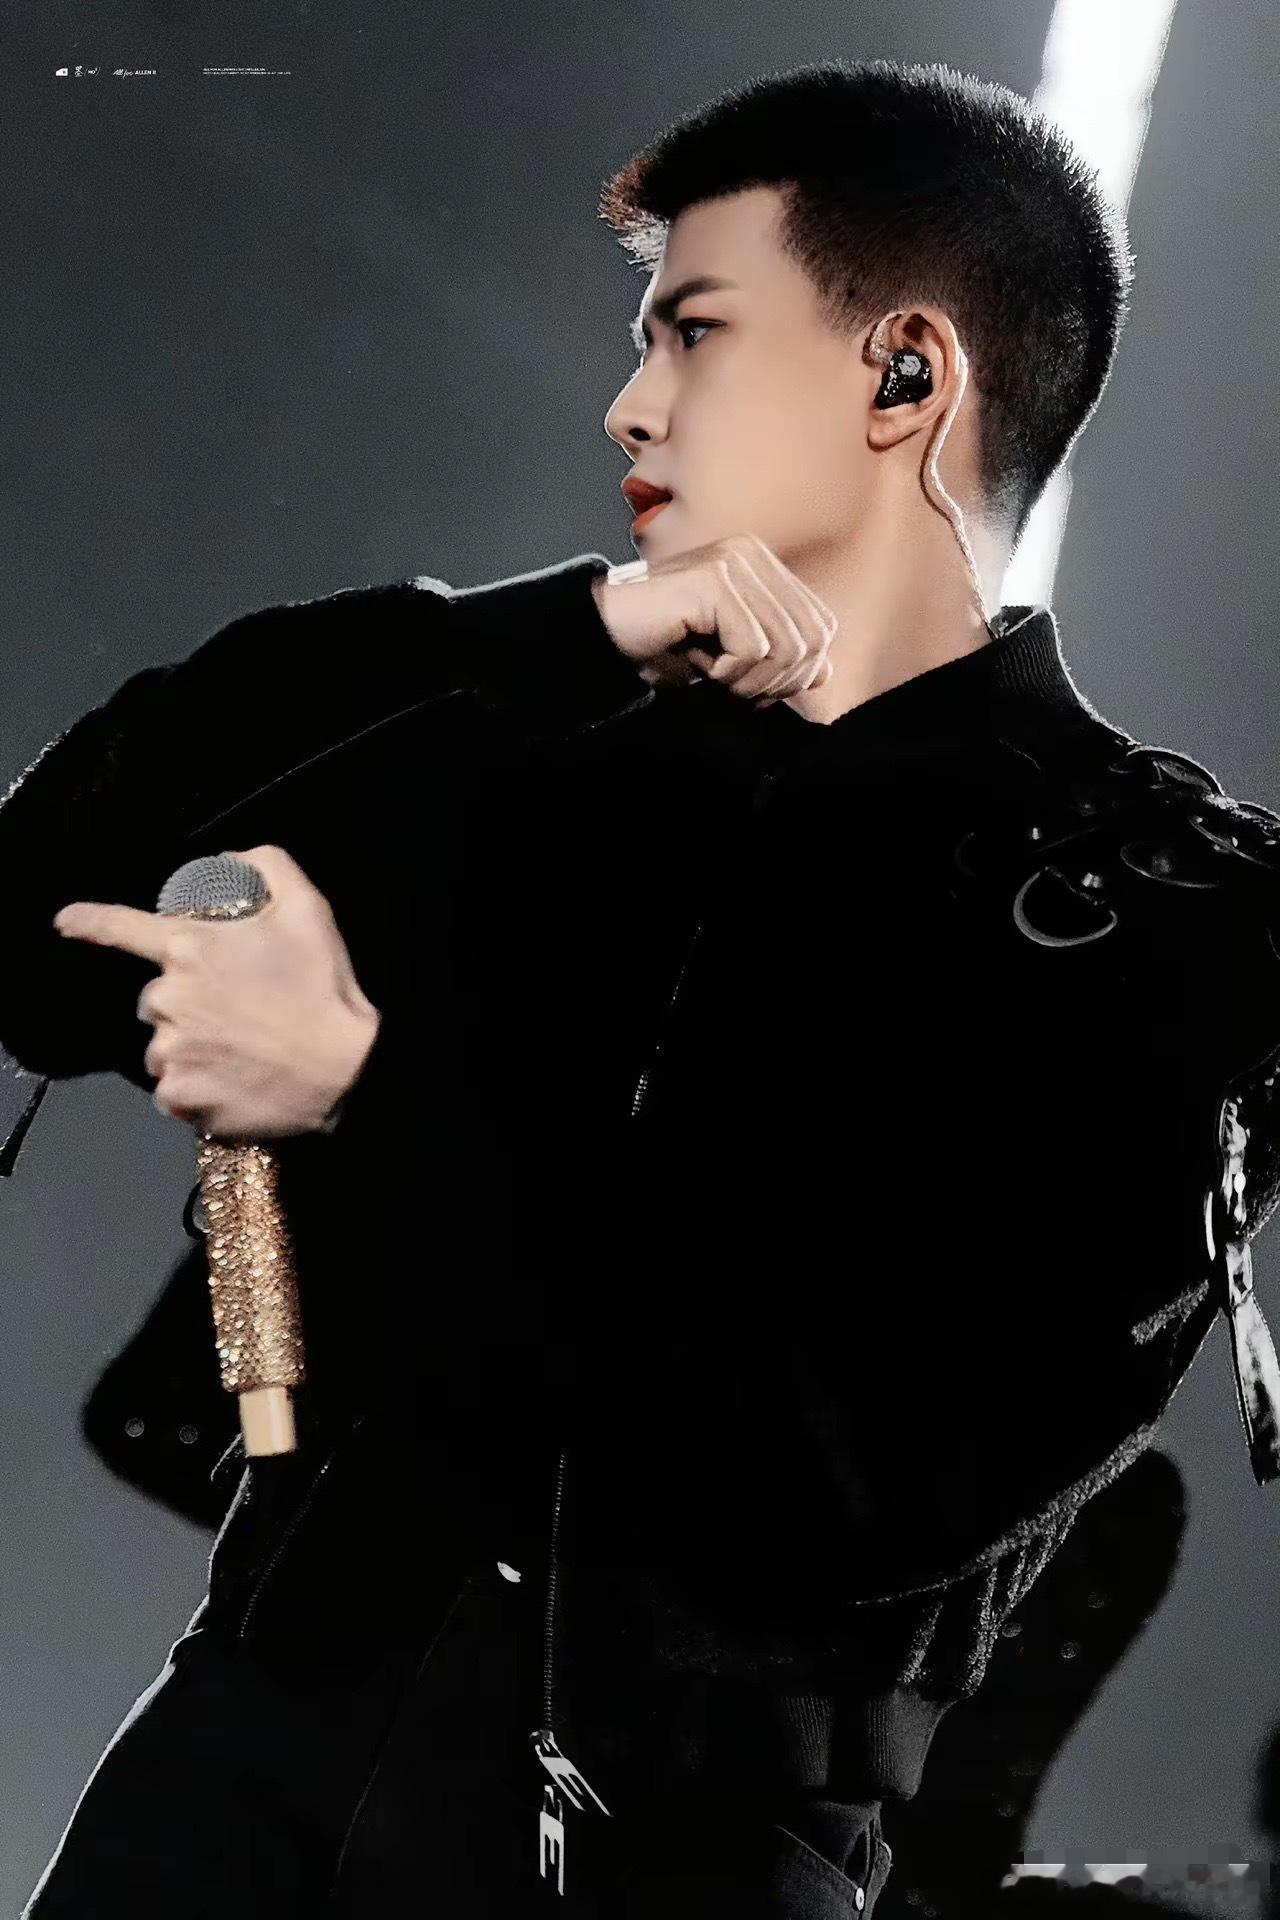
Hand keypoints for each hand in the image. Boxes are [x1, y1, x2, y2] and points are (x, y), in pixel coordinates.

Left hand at [52, 844, 379, 1140]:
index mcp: (191, 948)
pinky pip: (173, 1090)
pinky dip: (197, 1087)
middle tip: (238, 1012)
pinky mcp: (179, 1097)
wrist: (347, 1071)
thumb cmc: (325, 990)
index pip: (121, 927)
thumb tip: (231, 860)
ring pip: (163, 1045)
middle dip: (187, 1002)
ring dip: (191, 1046)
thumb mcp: (308, 909)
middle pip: (157, 997)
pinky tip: (235, 1079)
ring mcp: (171, 1050)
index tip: (65, 922)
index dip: (89, 920)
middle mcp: (169, 998)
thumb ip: (267, 867)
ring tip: (241, 1051)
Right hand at [590, 533, 835, 706]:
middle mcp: (752, 554)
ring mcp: (734, 562)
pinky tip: (701, 665)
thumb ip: (779, 661)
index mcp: (763, 564)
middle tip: (736, 691)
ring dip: (752, 682)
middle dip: (780, 681)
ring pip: (787, 646)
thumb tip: (827, 672)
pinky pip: (754, 647)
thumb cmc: (663, 646)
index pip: (820, 625)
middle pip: (812, 637)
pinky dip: (730, 673)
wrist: (604, 636)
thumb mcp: (731, 658)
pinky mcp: (714, 580)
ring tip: (716, 678)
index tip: (755, 690)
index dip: (798, 672)